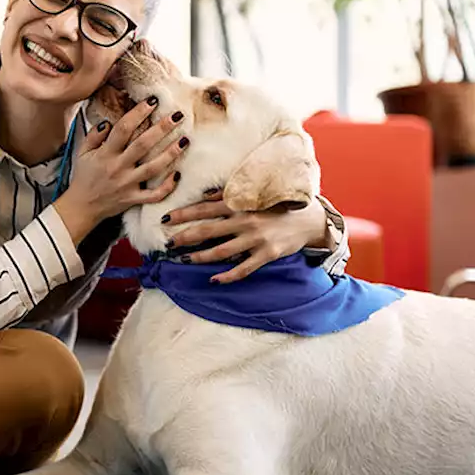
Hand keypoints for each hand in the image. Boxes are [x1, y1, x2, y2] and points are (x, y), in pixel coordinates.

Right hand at [53, 99, 188, 242]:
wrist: (81, 207)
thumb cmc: (83, 177)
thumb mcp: (82, 153)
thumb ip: (94, 135)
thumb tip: (109, 121)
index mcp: (105, 154)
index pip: (123, 128)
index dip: (138, 113)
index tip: (152, 101)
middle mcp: (117, 167)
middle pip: (143, 145)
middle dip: (161, 128)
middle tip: (178, 115)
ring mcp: (127, 184)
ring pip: (153, 168)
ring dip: (170, 154)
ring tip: (185, 140)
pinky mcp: (133, 199)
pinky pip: (153, 194)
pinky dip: (167, 186)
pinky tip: (178, 174)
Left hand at [162, 190, 329, 283]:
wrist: (309, 220)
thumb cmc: (276, 206)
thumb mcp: (254, 195)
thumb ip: (228, 196)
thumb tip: (203, 196)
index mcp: (240, 204)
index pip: (204, 208)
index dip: (183, 214)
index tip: (165, 220)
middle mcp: (246, 220)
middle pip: (207, 230)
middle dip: (184, 237)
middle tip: (168, 244)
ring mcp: (256, 239)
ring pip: (221, 251)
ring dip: (199, 257)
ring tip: (184, 260)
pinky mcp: (267, 255)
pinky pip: (243, 269)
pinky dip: (226, 276)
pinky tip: (213, 279)